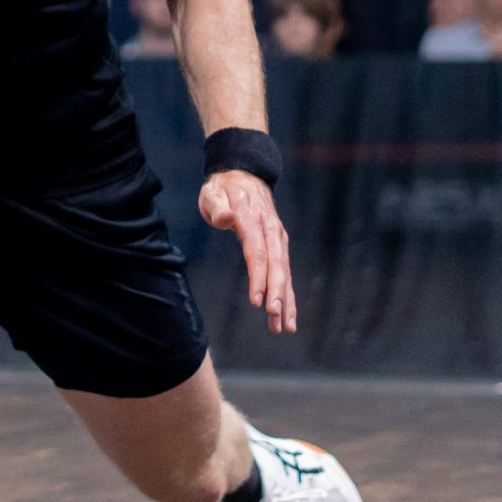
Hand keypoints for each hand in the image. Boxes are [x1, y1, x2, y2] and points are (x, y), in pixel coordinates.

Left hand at [199, 169, 295, 334]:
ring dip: (286, 300)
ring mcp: (278, 238)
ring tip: (285, 326)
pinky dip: (288, 294)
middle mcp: (270, 229)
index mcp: (251, 218)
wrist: (245, 175)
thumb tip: (226, 218)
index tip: (258, 300)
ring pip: (284, 272)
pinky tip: (287, 316)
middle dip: (277, 293)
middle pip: (276, 265)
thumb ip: (218, 208)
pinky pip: (285, 271)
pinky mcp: (279, 245)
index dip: (258, 277)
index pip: (257, 251)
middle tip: (275, 318)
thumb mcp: (213, 193)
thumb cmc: (223, 188)